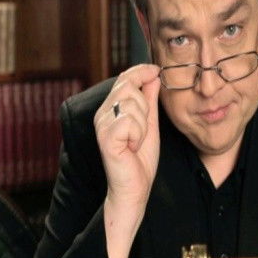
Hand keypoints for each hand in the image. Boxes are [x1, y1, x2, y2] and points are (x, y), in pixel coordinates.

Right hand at [94, 64, 160, 257]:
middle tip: (142, 130)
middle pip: (129, 87)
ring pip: (132, 105)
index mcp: (111, 109)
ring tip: (136, 141)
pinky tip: (132, 147)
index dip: (141, 71)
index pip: (124, 78)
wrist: (135, 188)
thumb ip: (150, 100)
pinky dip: (138, 135)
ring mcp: (102, 125)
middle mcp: (102, 114)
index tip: (156, 70)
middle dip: (145, 107)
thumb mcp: (150, 124)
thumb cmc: (140, 159)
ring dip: (143, 125)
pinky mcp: (106, 138)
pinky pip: (130, 122)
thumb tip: (153, 76)